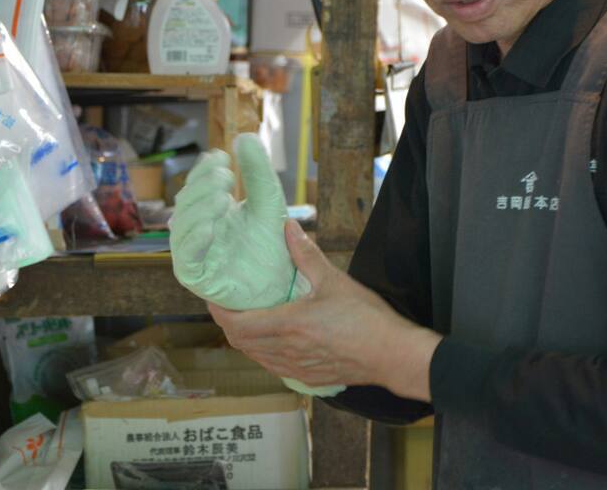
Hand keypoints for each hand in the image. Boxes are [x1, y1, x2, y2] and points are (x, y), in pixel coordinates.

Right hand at [169, 134, 295, 308]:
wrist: (286, 282)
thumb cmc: (273, 243)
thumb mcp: (268, 200)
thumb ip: (257, 170)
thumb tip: (245, 136)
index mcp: (210, 211)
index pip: (196, 186)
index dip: (204, 170)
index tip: (221, 157)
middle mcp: (198, 231)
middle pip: (186, 204)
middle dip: (203, 187)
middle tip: (227, 177)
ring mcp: (196, 254)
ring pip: (183, 229)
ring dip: (199, 210)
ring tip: (223, 198)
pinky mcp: (198, 279)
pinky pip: (186, 261)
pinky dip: (195, 242)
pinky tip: (211, 227)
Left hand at [209, 219, 441, 398]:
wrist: (393, 355)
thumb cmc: (366, 319)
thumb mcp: (334, 280)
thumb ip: (306, 254)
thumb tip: (288, 227)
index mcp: (289, 326)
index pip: (237, 325)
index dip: (219, 313)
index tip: (213, 298)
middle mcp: (286, 352)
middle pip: (241, 343)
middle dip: (229, 324)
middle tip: (228, 304)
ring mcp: (296, 369)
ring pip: (257, 357)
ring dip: (246, 339)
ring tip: (248, 318)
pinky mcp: (308, 379)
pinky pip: (274, 367)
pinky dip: (264, 353)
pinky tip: (275, 339)